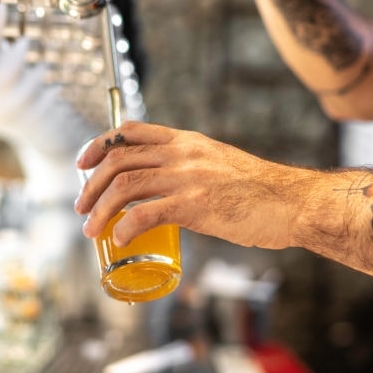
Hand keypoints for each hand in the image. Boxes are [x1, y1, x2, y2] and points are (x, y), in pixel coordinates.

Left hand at [74, 122, 310, 249]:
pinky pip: (146, 214)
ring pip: (125, 186)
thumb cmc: (260, 192)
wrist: (292, 202)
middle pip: (119, 160)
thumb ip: (192, 170)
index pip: (131, 131)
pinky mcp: (195, 205)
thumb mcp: (219, 165)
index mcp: (188, 142)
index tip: (82, 162)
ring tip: (91, 231)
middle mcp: (183, 154)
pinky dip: (125, 228)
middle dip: (91, 185)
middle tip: (81, 207)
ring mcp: (188, 178)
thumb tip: (167, 193)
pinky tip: (120, 240)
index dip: (99, 144)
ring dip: (100, 210)